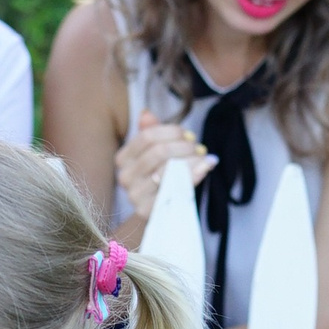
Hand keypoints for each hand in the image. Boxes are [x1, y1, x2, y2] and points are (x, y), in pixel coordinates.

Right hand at [114, 110, 213, 226]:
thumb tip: (146, 114)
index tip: (189, 134)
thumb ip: (149, 133)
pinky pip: (174, 189)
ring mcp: (135, 195)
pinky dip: (193, 176)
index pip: (147, 136)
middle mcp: (125, 176)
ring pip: (167, 170)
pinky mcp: (148, 210)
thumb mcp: (153, 154)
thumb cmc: (158, 179)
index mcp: (123, 158)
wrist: (157, 214)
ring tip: (205, 158)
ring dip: (191, 160)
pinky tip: (204, 168)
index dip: (171, 131)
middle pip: (158, 152)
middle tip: (199, 147)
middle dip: (184, 146)